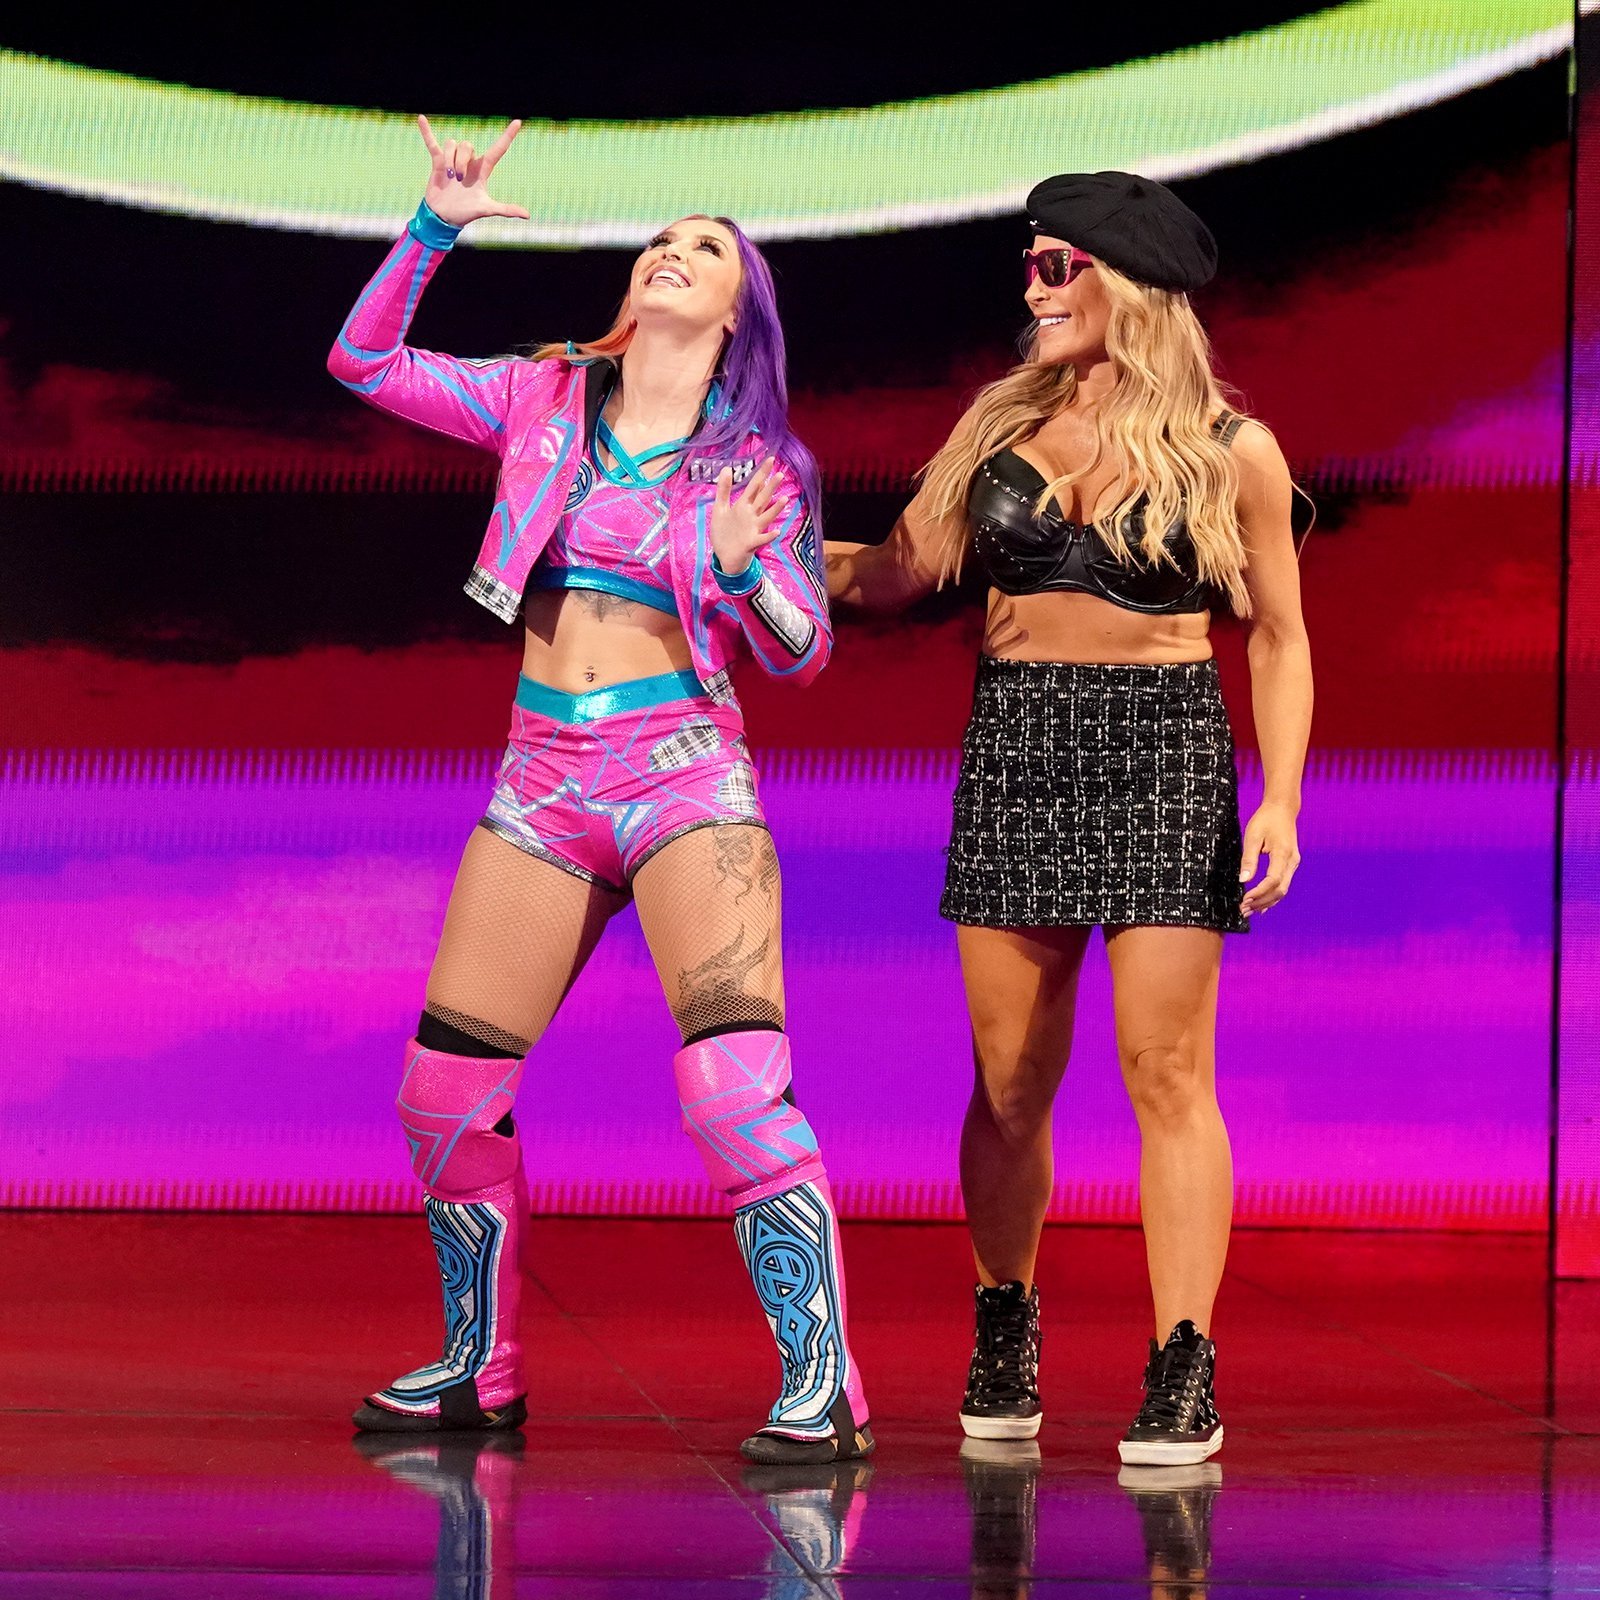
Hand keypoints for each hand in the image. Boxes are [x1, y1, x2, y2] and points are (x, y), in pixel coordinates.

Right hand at [417, 114, 529, 227]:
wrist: (444, 216)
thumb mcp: (486, 209)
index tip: (518, 122)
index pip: (498, 150)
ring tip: (449, 176)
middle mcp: (469, 162)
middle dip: (461, 160)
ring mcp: (453, 160)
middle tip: (459, 179)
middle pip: (467, 145)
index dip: (508, 136)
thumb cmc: (466, 212)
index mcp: (482, 170)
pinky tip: (421, 119)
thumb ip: (505, 209)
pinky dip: (426, 132)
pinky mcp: (438, 162)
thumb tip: (527, 215)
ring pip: (452, 144)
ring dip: (450, 159)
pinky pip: (432, 143)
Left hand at [710, 458, 784, 577]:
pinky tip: (776, 531)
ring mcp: (753, 529)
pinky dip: (769, 536)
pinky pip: (761, 539)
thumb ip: (724, 490)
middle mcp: (751, 516)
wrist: (724, 557)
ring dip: (775, 509)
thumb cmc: (724, 533)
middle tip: (780, 474)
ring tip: (784, 499)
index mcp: (743, 506)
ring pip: (766, 517)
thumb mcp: (719, 509)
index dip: (762, 473)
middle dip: (771, 487)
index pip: (754, 486)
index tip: (771, 459)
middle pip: (763, 499)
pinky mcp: (751, 543)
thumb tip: (727, 468)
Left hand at [1239, 801, 1300, 916]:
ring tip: (1249, 911)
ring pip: (1282, 890)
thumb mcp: (1252, 836)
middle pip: (1279, 890)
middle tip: (1243, 911)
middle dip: (1261, 902)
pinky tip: (1261, 906)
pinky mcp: (1290, 864)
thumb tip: (1243, 880)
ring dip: (1266, 902)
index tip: (1244, 900)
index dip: (1259, 893)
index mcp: (1283, 853)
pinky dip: (1272, 896)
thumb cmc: (1265, 820)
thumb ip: (1248, 859)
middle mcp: (1292, 861)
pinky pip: (1282, 884)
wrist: (1282, 809)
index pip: (1273, 880)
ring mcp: (1293, 864)